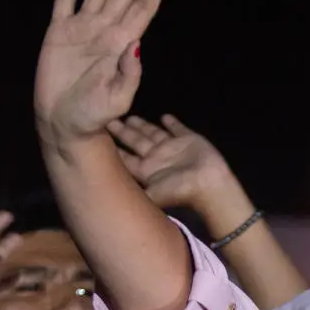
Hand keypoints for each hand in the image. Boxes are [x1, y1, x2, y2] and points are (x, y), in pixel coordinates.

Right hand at [36, 0, 173, 144]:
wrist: (62, 124)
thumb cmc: (93, 117)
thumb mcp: (117, 101)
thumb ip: (129, 76)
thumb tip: (135, 45)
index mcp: (123, 44)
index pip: (143, 7)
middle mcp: (106, 30)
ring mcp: (83, 28)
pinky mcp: (59, 32)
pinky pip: (63, 0)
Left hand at [108, 114, 243, 212]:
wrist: (209, 184)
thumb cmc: (179, 189)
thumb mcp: (151, 193)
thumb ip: (132, 190)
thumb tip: (106, 193)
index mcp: (146, 170)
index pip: (125, 158)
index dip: (113, 149)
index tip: (99, 137)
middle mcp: (157, 158)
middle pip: (135, 142)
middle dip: (123, 132)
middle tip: (110, 120)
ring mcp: (173, 148)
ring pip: (153, 133)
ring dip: (142, 125)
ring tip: (130, 117)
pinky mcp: (189, 140)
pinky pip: (178, 129)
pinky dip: (172, 123)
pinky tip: (164, 116)